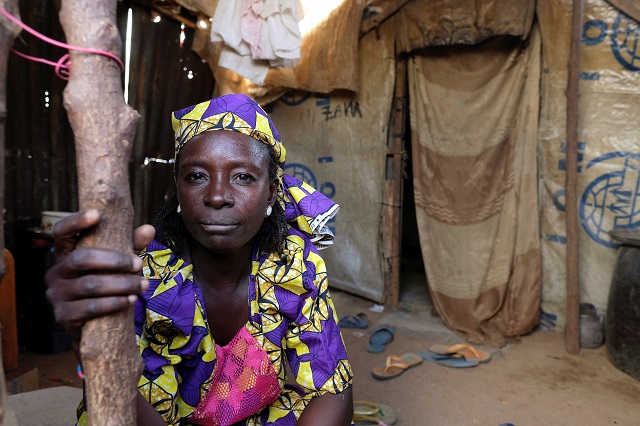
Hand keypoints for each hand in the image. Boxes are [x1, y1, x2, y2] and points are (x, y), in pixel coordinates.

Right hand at [44, 209, 155, 351]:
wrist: (90, 323)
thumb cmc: (103, 282)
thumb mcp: (116, 262)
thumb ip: (129, 245)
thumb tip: (149, 229)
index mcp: (65, 253)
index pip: (61, 231)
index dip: (76, 221)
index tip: (96, 214)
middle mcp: (56, 271)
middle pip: (81, 258)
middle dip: (115, 260)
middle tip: (138, 264)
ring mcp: (56, 294)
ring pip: (90, 285)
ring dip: (122, 285)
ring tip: (143, 285)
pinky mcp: (63, 315)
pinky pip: (90, 308)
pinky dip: (114, 303)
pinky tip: (130, 300)